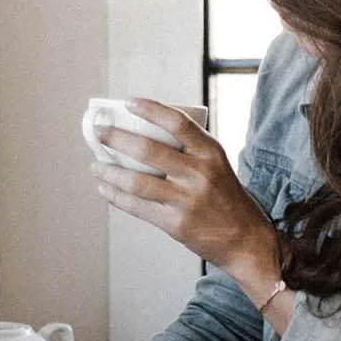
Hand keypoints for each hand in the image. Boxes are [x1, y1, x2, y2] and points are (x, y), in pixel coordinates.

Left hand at [91, 99, 278, 273]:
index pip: (178, 122)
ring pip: (136, 181)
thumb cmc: (225, 197)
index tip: (128, 102)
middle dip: (116, 138)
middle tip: (98, 131)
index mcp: (211, 152)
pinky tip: (105, 188)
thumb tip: (144, 133)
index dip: (150, 109)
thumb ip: (189, 150)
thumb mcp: (217, 165)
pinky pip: (137, 206)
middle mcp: (199, 173)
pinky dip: (116, 196)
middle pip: (148, 150)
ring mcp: (187, 199)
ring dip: (109, 172)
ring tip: (95, 165)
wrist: (245, 239)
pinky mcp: (175, 223)